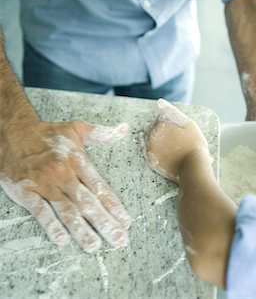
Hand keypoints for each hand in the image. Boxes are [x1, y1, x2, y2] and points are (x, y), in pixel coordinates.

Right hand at [0, 119, 131, 252]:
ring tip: (95, 246)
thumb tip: (124, 129)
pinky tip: (62, 239)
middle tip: (118, 239)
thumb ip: (101, 133)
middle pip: (87, 202)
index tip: (125, 220)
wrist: (12, 133)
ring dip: (82, 230)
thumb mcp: (76, 128)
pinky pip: (40, 211)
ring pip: (66, 210)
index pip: (99, 186)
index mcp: (76, 159)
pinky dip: (51, 225)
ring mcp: (44, 183)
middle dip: (104, 222)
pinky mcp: (26, 191)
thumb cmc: (47, 133)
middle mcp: (63, 173)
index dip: (113, 205)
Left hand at [142, 99, 208, 181]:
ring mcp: (150, 148)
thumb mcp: (188, 123)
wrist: (192, 166)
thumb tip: (159, 102)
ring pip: (146, 138)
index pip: (159, 118)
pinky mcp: (150, 160)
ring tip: (165, 142)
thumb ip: (172, 111)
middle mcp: (152, 134)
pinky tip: (159, 149)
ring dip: (153, 137)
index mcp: (161, 123)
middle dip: (159, 129)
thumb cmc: (194, 144)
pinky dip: (151, 148)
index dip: (167, 121)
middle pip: (151, 127)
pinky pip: (146, 151)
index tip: (174, 126)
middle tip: (171, 135)